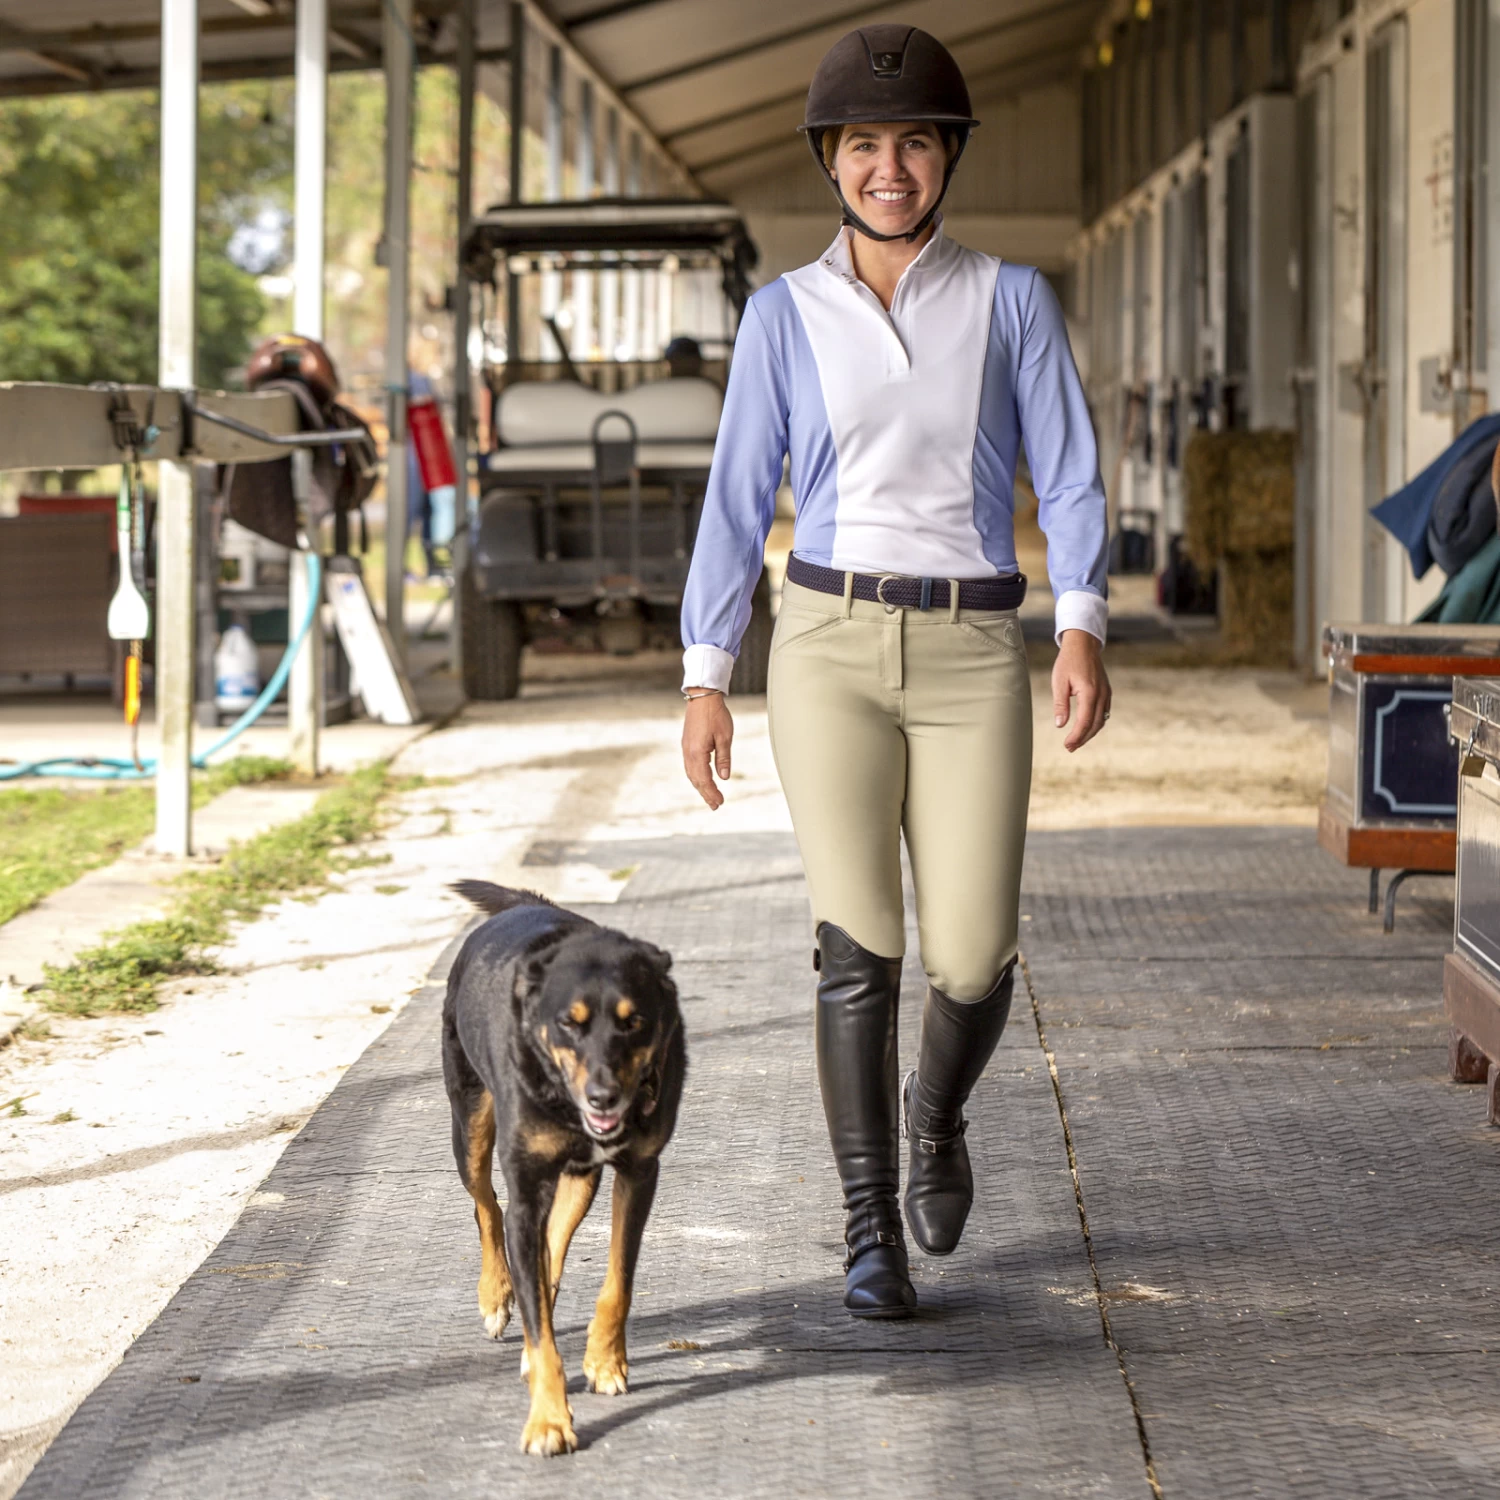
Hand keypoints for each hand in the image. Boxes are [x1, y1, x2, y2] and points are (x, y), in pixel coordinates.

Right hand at [682, 692, 733, 808]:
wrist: (702, 696)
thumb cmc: (715, 714)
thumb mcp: (725, 737)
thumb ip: (723, 758)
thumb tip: (724, 777)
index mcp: (697, 753)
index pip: (704, 779)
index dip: (712, 792)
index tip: (720, 802)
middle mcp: (688, 753)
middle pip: (696, 780)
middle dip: (705, 794)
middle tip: (715, 805)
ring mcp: (686, 748)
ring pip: (691, 774)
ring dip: (700, 786)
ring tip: (709, 796)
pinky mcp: (687, 744)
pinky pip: (689, 766)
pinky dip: (696, 776)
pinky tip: (702, 779)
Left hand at [1051, 630, 1110, 751]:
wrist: (1083, 645)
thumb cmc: (1068, 661)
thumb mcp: (1059, 682)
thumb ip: (1060, 704)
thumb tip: (1060, 725)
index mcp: (1089, 692)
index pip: (1084, 721)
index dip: (1076, 736)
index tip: (1067, 745)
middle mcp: (1101, 694)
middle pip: (1095, 725)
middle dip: (1083, 738)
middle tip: (1070, 748)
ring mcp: (1106, 693)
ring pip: (1101, 720)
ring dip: (1090, 733)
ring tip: (1076, 741)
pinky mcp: (1107, 691)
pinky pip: (1104, 712)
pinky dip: (1096, 723)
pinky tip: (1086, 728)